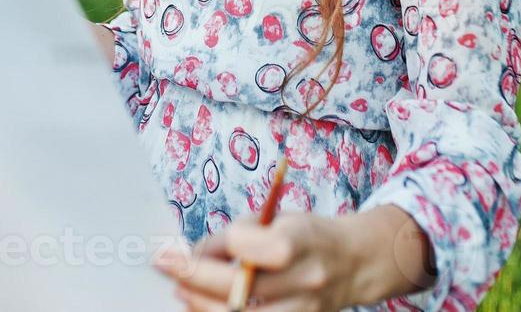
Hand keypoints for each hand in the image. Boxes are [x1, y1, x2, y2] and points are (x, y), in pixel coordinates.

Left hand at [152, 212, 358, 310]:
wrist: (351, 263)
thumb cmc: (305, 236)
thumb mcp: (276, 219)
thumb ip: (235, 236)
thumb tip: (192, 256)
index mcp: (302, 240)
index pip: (252, 248)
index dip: (211, 251)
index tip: (176, 252)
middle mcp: (307, 279)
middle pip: (242, 290)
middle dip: (196, 281)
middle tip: (169, 272)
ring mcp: (305, 311)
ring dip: (204, 307)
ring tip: (184, 293)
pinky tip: (207, 308)